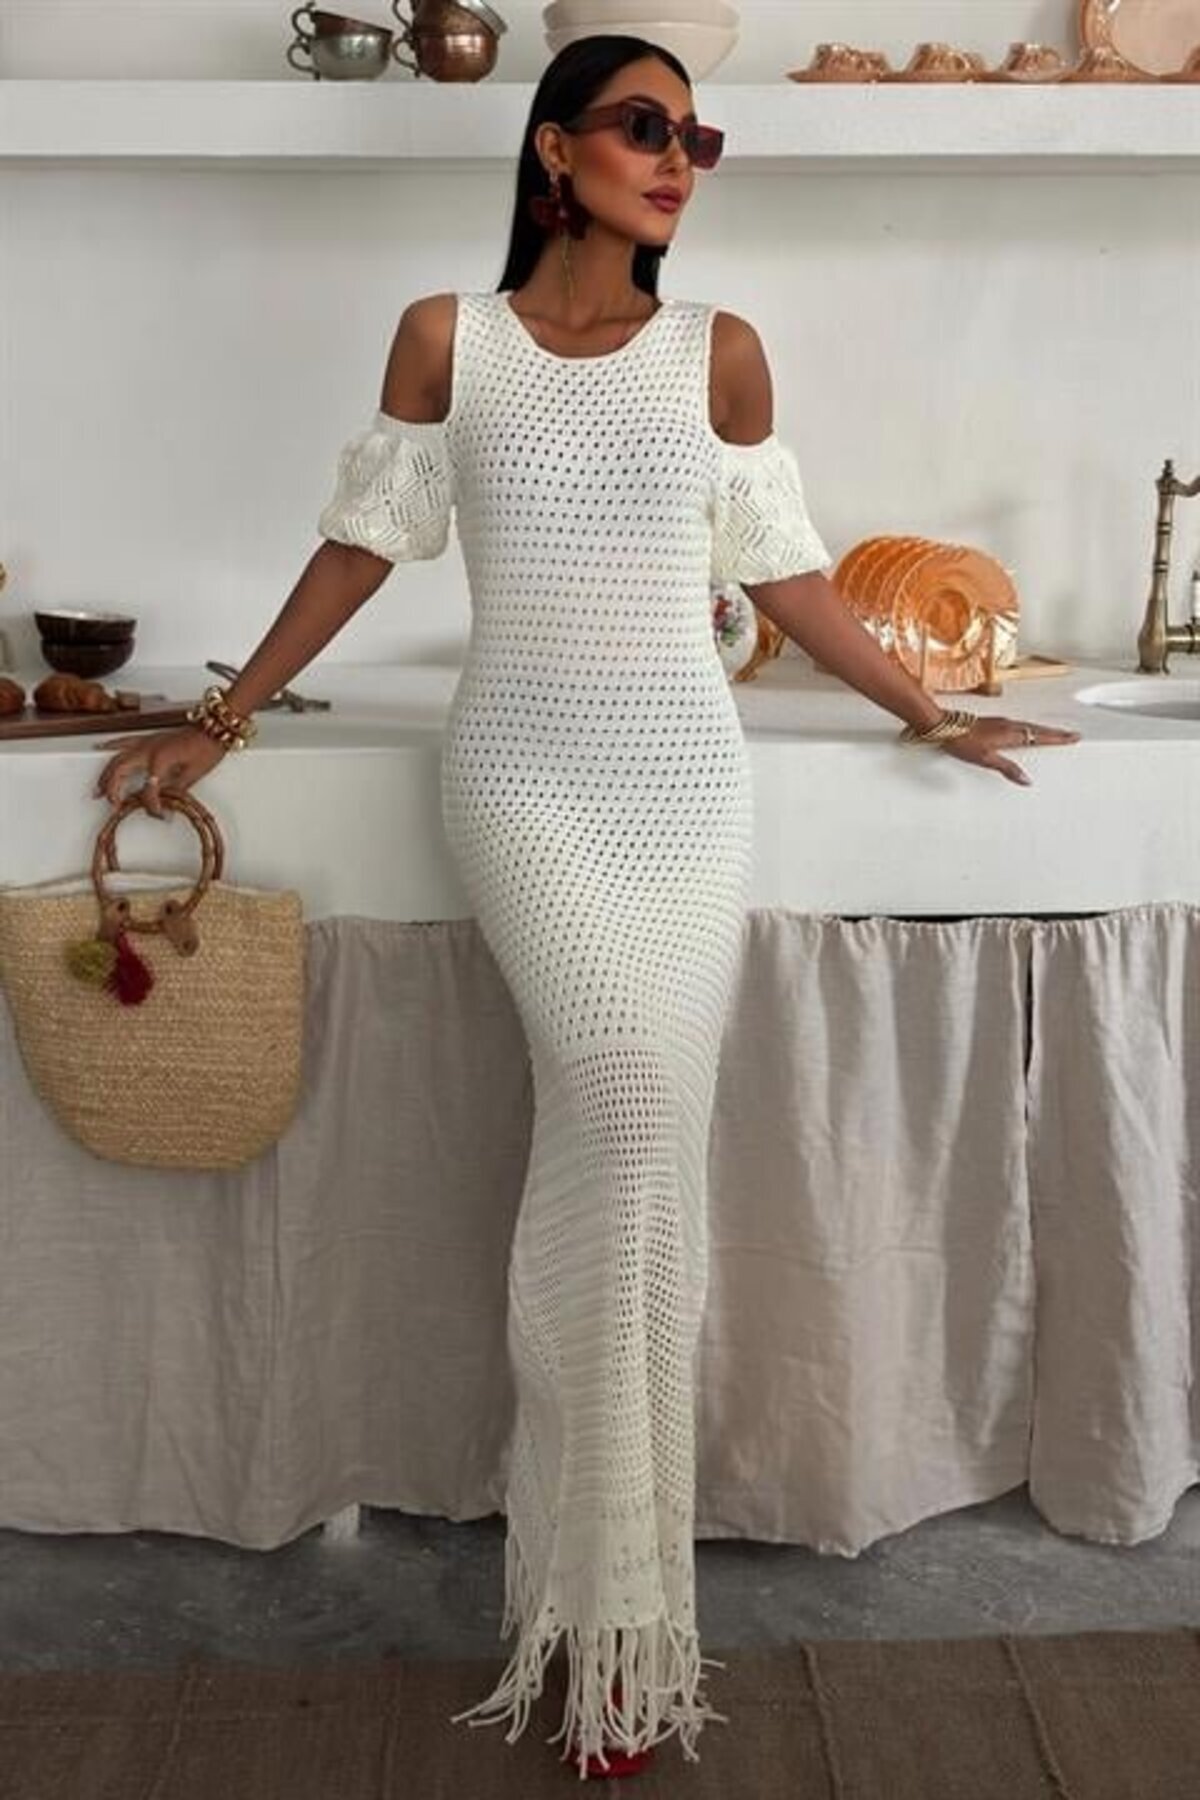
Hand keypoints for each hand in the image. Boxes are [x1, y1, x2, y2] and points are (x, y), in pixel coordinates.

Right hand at [91, 725, 227, 815]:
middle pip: (120, 771)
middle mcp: (148, 749)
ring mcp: (146, 742)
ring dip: (105, 775)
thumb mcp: (193, 775)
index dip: (152, 805)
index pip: (148, 789)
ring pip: (116, 758)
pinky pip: (122, 741)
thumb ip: (175, 791)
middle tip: (113, 805)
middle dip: (113, 790)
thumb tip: (166, 806)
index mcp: (160, 760)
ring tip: (98, 790)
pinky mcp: (147, 739)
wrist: (213, 728)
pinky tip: (100, 749)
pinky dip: (110, 747)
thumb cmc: (206, 747)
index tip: (159, 814)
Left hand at [934, 715, 1080, 787]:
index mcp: (1010, 734)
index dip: (1058, 738)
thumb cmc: (962, 742)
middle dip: (1056, 733)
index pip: (1040, 737)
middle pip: (1038, 729)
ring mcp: (1001, 722)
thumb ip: (1007, 769)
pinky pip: (1018, 725)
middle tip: (1071, 735)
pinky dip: (1029, 728)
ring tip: (1054, 734)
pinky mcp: (993, 722)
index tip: (1073, 738)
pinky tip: (1026, 732)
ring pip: (1029, 726)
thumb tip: (1026, 780)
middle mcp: (1008, 725)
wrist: (943, 726)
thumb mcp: (986, 759)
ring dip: (1043, 730)